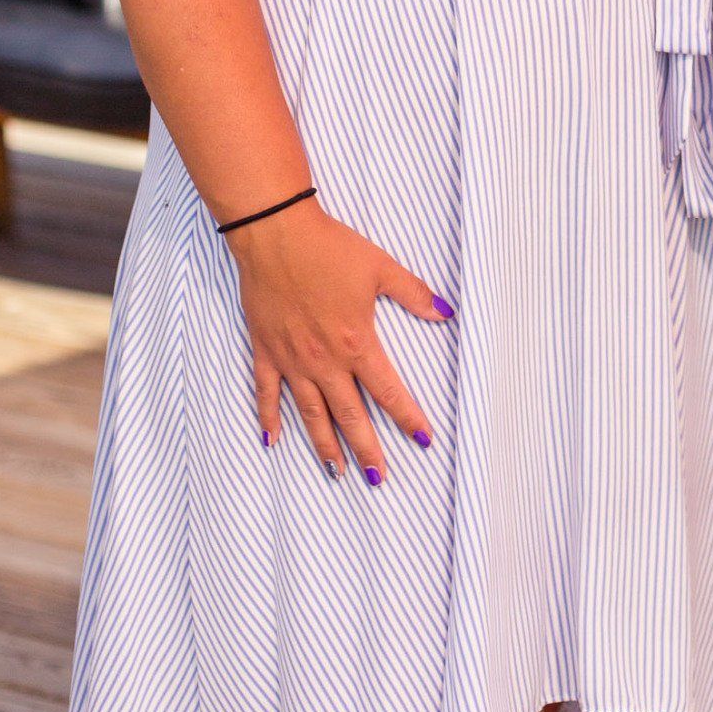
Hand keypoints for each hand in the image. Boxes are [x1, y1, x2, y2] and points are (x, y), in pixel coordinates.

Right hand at [229, 196, 451, 478]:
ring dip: (324, 445)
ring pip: (310, 413)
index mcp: (356, 342)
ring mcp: (292, 359)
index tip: (422, 439)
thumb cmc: (329, 248)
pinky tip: (272, 442)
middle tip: (378, 477)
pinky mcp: (266, 351)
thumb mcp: (380, 267)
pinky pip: (267, 393)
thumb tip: (446, 312)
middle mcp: (324, 360)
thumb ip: (414, 294)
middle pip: (349, 415)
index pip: (387, 390)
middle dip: (366, 448)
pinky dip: (268, 419)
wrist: (276, 233)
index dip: (407, 416)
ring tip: (336, 471)